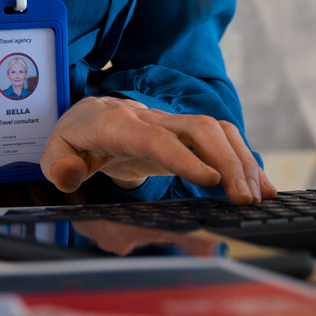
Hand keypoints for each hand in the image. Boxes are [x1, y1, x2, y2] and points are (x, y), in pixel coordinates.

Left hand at [40, 96, 277, 204]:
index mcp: (117, 124)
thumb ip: (60, 165)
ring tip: (259, 197)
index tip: (211, 180)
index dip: (184, 157)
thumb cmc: (74, 139)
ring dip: (242, 161)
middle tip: (245, 199)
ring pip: (216, 131)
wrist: (88, 116)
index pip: (155, 138)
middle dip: (227, 161)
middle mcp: (150, 118)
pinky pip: (221, 140)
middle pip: (198, 129)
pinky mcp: (185, 135)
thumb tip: (71, 173)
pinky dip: (244, 160)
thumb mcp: (54, 153)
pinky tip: (262, 186)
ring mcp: (171, 124)